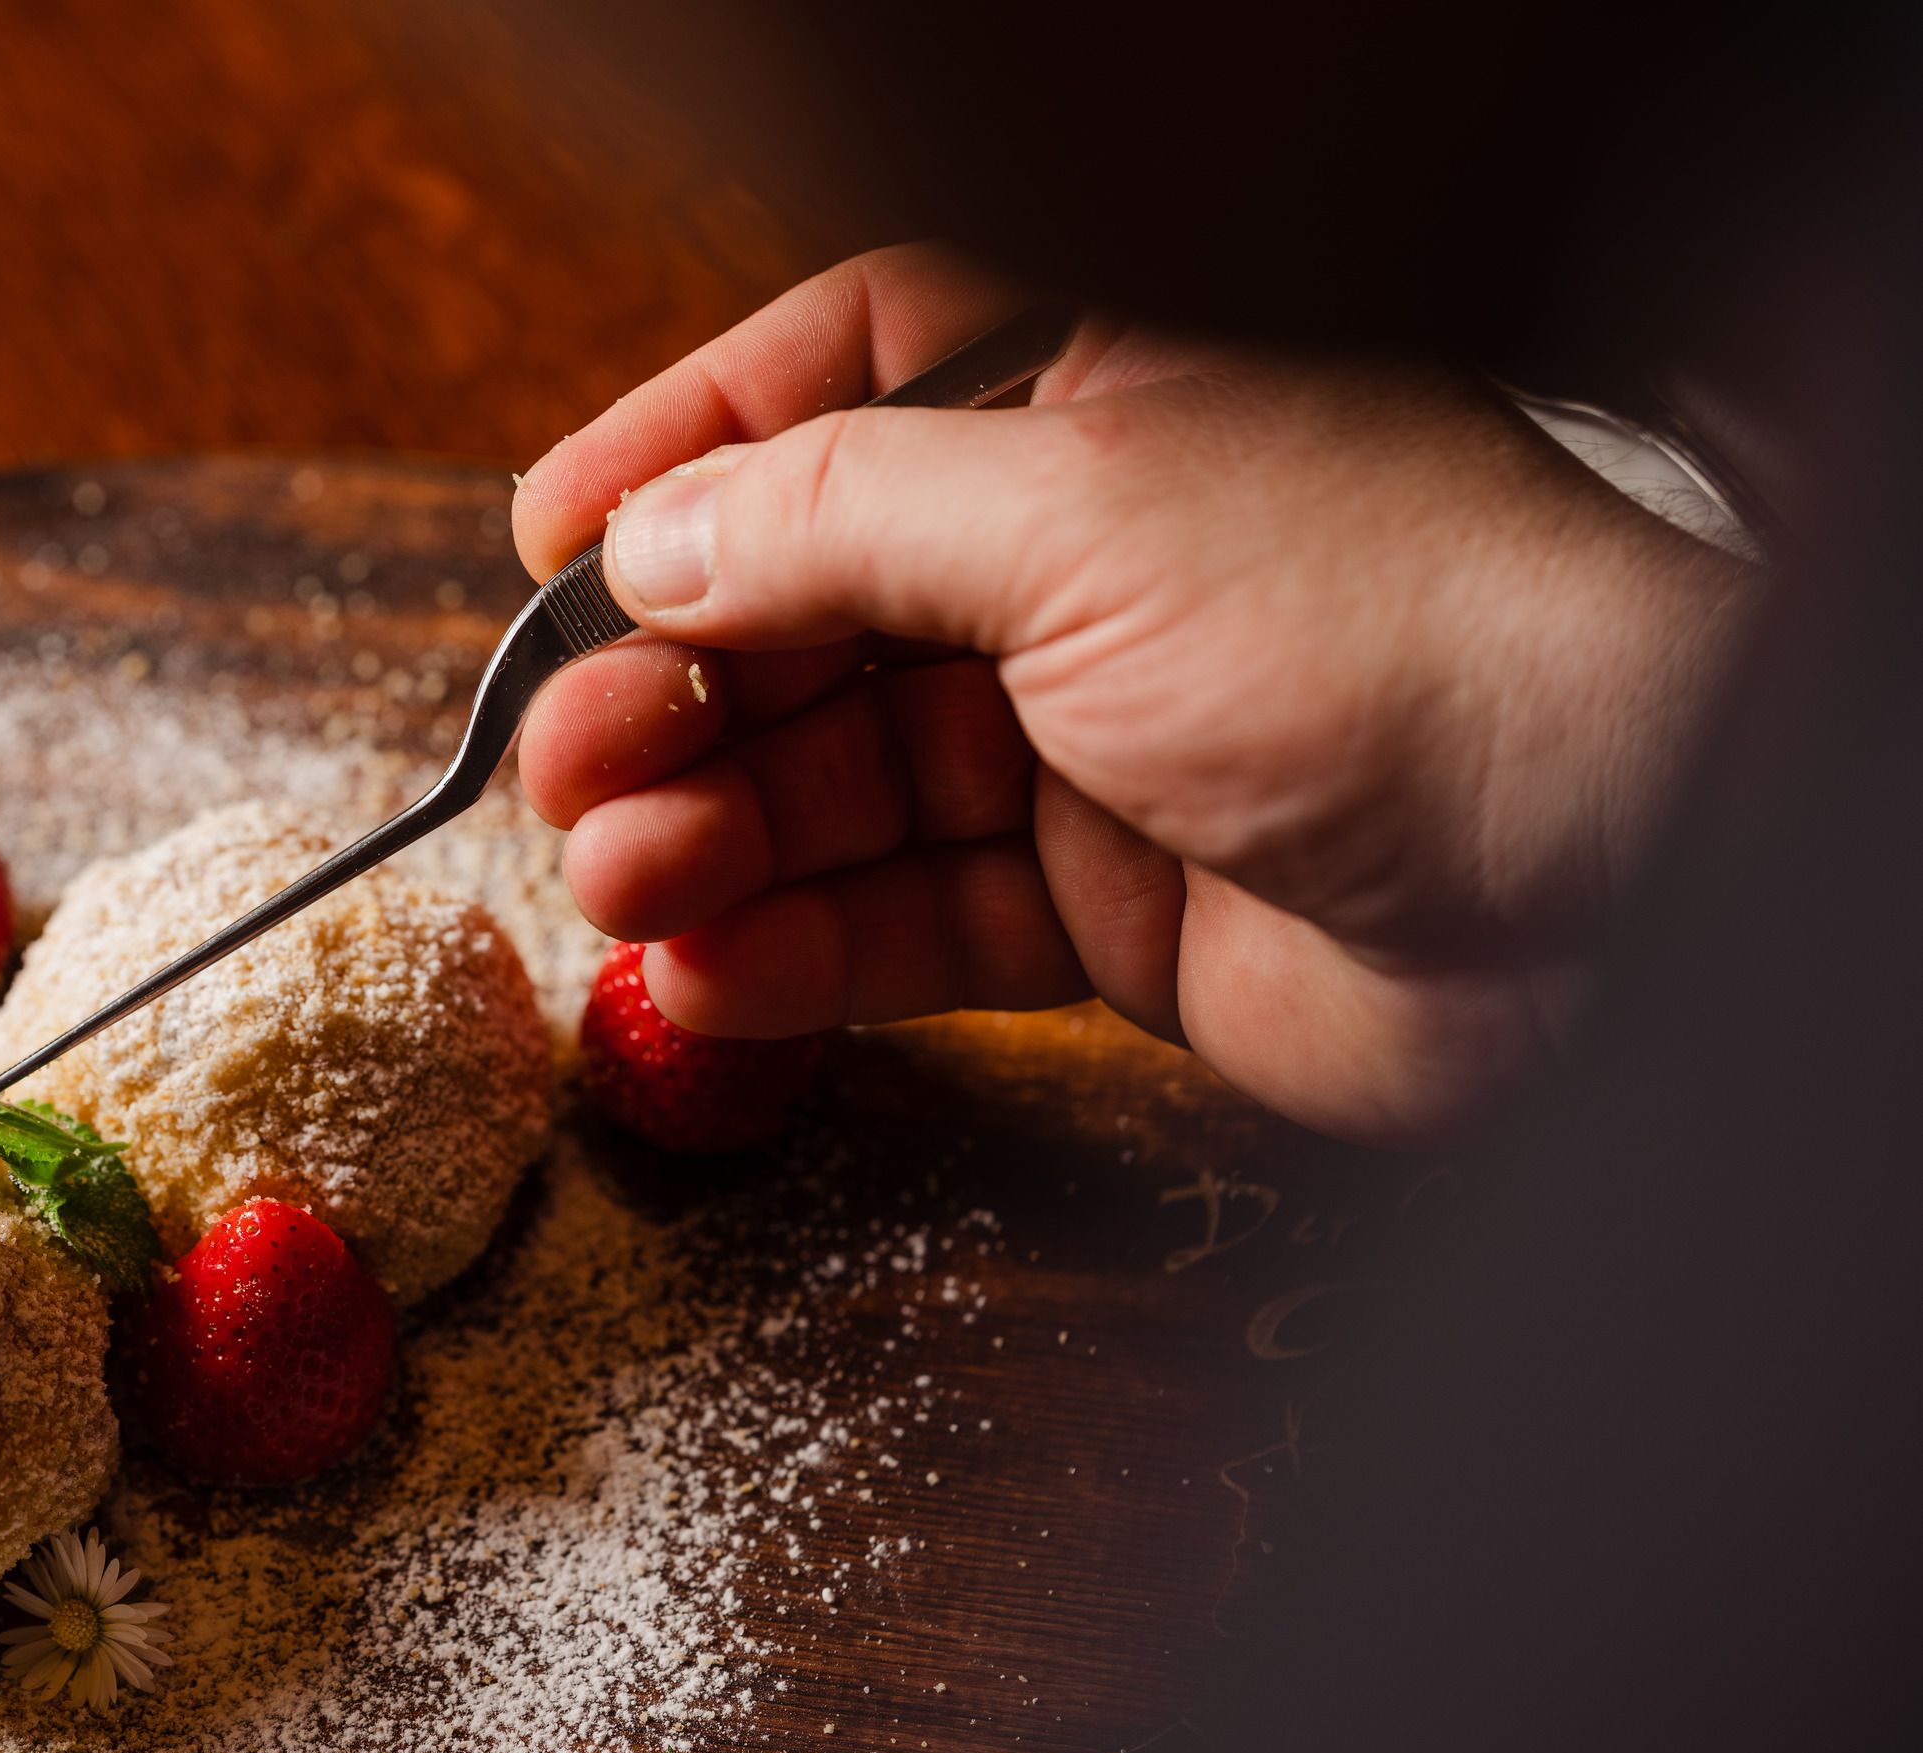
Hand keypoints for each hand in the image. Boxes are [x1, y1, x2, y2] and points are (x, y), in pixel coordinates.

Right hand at [511, 245, 1755, 1144]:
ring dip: (711, 832)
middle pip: (811, 610)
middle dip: (676, 687)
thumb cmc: (1395, 635)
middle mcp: (1084, 563)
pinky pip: (907, 921)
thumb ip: (836, 518)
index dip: (684, 453)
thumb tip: (650, 537)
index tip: (550, 542)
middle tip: (569, 762)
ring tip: (615, 877)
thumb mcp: (1077, 514)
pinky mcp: (1103, 907)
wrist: (1603, 882)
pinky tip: (704, 967)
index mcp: (1095, 401)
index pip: (842, 386)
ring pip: (841, 782)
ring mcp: (1088, 741)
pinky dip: (798, 949)